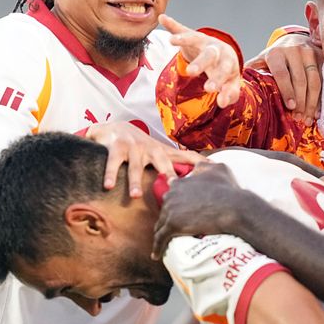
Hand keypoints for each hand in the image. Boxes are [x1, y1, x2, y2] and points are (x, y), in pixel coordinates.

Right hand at [84, 121, 203, 197]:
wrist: (114, 127)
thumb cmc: (139, 147)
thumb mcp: (157, 155)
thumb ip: (171, 168)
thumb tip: (191, 188)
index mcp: (163, 152)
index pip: (185, 157)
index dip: (199, 163)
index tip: (214, 170)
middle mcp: (151, 149)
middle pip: (162, 163)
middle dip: (168, 174)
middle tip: (174, 187)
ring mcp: (134, 148)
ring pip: (135, 167)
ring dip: (134, 181)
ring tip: (135, 195)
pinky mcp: (116, 147)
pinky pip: (113, 163)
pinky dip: (110, 174)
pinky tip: (109, 186)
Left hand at [152, 162, 248, 258]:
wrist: (233, 207)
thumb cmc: (228, 190)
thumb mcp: (217, 169)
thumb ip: (205, 165)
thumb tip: (199, 165)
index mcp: (180, 183)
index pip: (171, 192)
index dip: (174, 201)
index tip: (176, 211)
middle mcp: (172, 194)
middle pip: (164, 209)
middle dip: (166, 218)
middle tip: (170, 229)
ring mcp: (171, 210)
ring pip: (160, 225)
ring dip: (160, 234)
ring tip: (162, 244)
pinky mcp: (173, 225)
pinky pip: (160, 238)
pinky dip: (157, 247)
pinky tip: (156, 255)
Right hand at [160, 15, 241, 107]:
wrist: (224, 54)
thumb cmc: (225, 72)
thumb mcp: (231, 84)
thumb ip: (229, 95)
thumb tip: (222, 103)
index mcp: (228, 62)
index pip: (224, 71)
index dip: (217, 80)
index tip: (209, 90)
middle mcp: (217, 50)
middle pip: (209, 55)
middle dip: (200, 63)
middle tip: (191, 72)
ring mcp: (204, 41)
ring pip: (195, 38)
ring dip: (184, 39)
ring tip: (172, 41)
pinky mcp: (193, 36)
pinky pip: (182, 29)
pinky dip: (172, 24)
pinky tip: (163, 19)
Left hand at [248, 33, 322, 122]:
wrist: (294, 39)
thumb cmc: (275, 57)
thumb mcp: (262, 60)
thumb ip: (253, 71)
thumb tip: (239, 87)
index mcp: (276, 53)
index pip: (282, 74)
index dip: (287, 91)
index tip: (290, 107)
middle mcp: (294, 51)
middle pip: (300, 80)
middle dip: (300, 101)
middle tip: (299, 118)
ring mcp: (309, 53)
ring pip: (314, 81)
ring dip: (311, 103)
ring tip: (307, 120)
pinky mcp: (321, 57)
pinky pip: (323, 81)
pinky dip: (320, 99)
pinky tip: (317, 113)